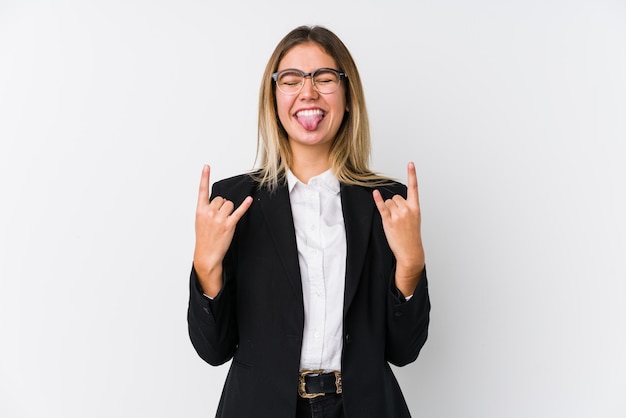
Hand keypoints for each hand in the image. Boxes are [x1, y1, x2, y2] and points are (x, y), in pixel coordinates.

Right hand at [193, 165, 251, 296]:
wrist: (206, 255)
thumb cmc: (204, 238)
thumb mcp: (200, 222)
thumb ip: (207, 209)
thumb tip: (219, 201)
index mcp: (200, 210)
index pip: (202, 191)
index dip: (204, 177)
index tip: (206, 166)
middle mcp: (209, 213)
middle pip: (221, 199)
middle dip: (222, 206)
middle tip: (218, 219)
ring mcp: (219, 219)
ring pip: (229, 204)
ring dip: (229, 211)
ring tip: (224, 222)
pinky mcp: (228, 225)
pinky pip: (238, 212)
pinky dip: (244, 206)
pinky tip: (249, 200)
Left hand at [373, 162, 424, 295]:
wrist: (410, 251)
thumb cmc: (411, 236)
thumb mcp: (414, 219)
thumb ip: (407, 207)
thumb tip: (393, 199)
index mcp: (415, 208)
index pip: (414, 188)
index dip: (412, 174)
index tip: (410, 163)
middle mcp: (407, 209)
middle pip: (395, 197)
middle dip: (394, 204)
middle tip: (398, 218)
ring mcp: (398, 215)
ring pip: (388, 202)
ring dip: (388, 209)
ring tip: (394, 222)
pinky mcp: (389, 221)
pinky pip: (382, 207)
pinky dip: (378, 200)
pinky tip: (375, 193)